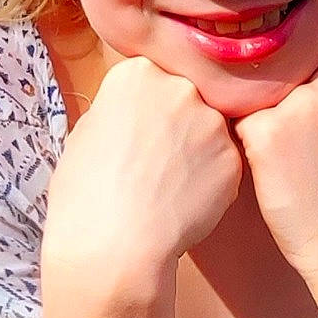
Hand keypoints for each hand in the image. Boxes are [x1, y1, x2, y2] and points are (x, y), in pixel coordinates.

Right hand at [42, 55, 242, 292]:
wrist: (112, 243)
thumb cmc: (85, 193)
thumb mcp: (85, 132)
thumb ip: (119, 111)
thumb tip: (136, 115)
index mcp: (137, 74)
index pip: (153, 79)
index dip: (145, 111)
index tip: (137, 134)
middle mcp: (179, 87)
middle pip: (185, 99)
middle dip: (176, 125)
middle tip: (155, 162)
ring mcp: (211, 122)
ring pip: (208, 132)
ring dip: (196, 153)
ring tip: (168, 187)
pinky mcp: (232, 159)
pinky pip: (224, 164)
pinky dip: (210, 182)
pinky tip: (184, 203)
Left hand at [231, 34, 317, 283]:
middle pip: (294, 62)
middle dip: (290, 88)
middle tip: (302, 132)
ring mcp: (303, 101)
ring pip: (264, 85)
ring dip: (266, 110)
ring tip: (286, 149)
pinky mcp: (267, 129)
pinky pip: (241, 115)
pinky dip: (246, 137)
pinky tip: (265, 162)